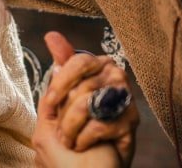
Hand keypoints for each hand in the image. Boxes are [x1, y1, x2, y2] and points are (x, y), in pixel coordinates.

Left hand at [35, 32, 137, 165]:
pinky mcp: (131, 122)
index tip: (50, 101)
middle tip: (61, 132)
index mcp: (96, 69)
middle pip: (83, 85)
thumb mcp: (55, 104)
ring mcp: (125, 100)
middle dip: (64, 114)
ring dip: (71, 128)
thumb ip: (59, 72)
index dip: (61, 82)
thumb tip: (53, 36)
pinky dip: (84, 139)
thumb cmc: (69, 140)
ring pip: (89, 103)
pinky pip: (100, 123)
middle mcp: (114, 79)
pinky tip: (84, 146)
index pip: (80, 61)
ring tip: (70, 140)